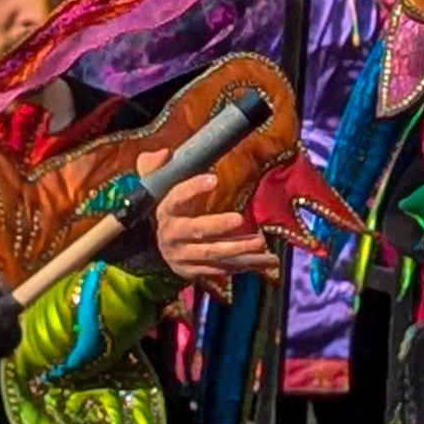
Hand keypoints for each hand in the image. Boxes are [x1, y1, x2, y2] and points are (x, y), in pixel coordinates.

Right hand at [139, 152, 278, 286]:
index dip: (193, 188)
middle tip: (239, 219)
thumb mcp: (156, 187)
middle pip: (196, 230)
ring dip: (237, 249)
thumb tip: (164, 153)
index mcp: (166, 211)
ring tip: (260, 242)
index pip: (177, 198)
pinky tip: (267, 260)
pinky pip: (222, 268)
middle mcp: (173, 235)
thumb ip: (156, 167)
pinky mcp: (195, 271)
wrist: (157, 248)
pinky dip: (244, 265)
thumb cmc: (169, 210)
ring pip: (212, 253)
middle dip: (218, 225)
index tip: (214, 179)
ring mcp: (184, 256)